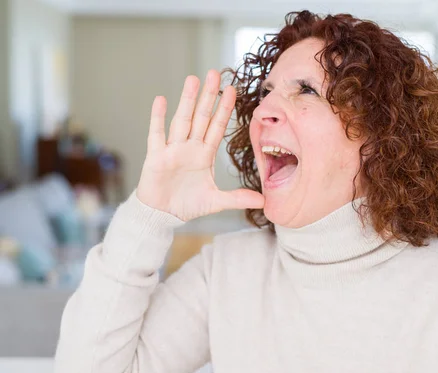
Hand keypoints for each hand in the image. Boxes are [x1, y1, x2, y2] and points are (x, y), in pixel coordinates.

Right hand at [136, 71, 263, 220]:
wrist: (162, 215)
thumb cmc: (187, 204)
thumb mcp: (216, 201)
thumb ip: (237, 199)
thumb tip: (263, 201)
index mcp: (204, 154)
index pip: (216, 127)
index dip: (224, 109)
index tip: (232, 90)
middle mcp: (189, 147)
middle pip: (201, 117)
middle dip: (208, 96)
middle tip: (215, 73)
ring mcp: (172, 150)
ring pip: (182, 120)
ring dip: (187, 100)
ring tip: (193, 79)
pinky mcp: (156, 157)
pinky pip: (157, 134)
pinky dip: (157, 118)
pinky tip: (161, 100)